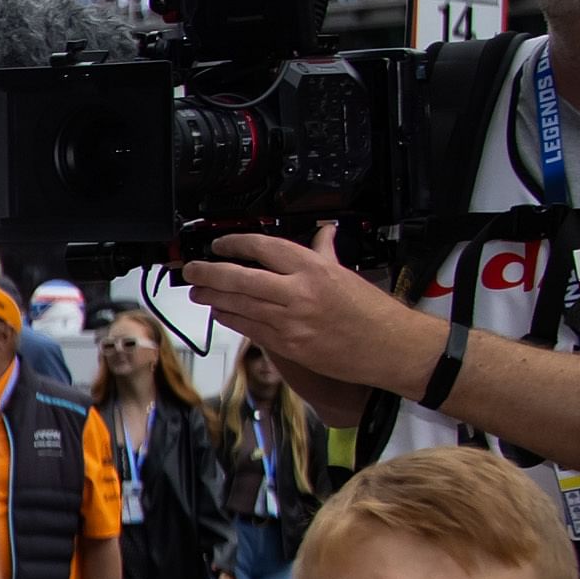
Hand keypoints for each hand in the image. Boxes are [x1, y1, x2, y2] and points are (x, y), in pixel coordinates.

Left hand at [176, 228, 434, 397]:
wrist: (388, 346)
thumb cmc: (370, 310)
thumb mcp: (345, 272)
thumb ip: (324, 252)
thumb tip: (322, 232)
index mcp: (314, 269)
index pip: (264, 248)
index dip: (235, 244)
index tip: (219, 245)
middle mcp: (298, 293)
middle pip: (241, 278)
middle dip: (209, 273)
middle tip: (191, 270)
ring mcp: (290, 321)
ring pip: (239, 305)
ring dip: (213, 298)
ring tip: (197, 291)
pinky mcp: (287, 345)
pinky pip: (250, 328)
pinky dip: (231, 319)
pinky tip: (220, 312)